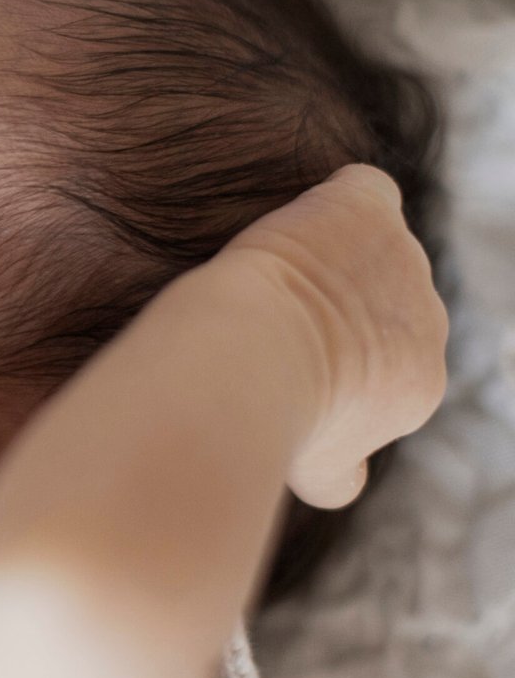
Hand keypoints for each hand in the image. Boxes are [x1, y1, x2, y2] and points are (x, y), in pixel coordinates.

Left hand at [216, 162, 447, 509]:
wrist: (251, 360)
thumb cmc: (271, 420)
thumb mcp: (311, 470)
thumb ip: (337, 476)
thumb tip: (341, 486)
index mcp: (419, 385)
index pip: (384, 359)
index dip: (331, 356)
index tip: (283, 364)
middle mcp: (427, 319)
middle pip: (379, 302)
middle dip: (329, 308)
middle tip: (266, 322)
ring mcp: (400, 261)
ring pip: (367, 249)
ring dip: (319, 260)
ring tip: (264, 281)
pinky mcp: (364, 213)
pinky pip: (365, 191)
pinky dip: (338, 198)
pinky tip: (303, 217)